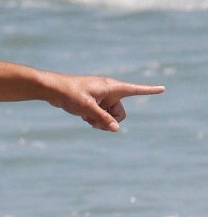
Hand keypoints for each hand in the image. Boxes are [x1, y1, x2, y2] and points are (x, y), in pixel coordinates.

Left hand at [45, 75, 164, 131]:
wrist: (53, 90)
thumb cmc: (70, 94)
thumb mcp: (87, 108)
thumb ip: (102, 118)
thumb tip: (116, 129)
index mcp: (111, 87)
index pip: (134, 89)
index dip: (149, 90)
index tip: (163, 89)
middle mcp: (109, 92)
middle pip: (121, 114)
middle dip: (111, 121)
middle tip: (96, 123)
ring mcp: (102, 98)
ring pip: (110, 117)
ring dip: (101, 122)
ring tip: (86, 117)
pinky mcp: (94, 103)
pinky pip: (101, 116)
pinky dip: (94, 119)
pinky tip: (82, 115)